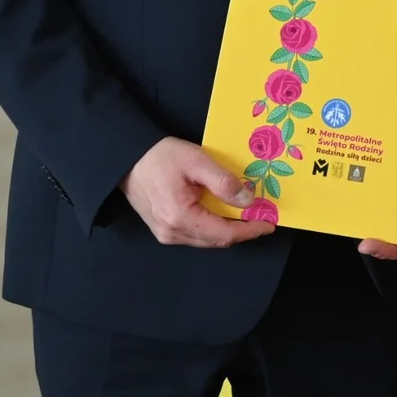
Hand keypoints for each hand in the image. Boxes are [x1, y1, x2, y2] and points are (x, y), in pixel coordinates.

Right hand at [120, 136, 274, 247]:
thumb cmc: (160, 157)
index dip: (249, 231)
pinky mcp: (162, 229)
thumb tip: (248, 200)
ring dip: (227, 229)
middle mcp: (171, 233)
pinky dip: (213, 226)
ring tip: (247, 215)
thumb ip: (224, 182)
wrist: (127, 158)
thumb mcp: (197, 162)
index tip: (269, 224)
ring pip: (205, 239)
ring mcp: (165, 233)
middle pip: (216, 240)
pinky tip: (224, 213)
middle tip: (262, 217)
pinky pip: (195, 234)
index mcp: (180, 218)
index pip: (223, 234)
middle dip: (241, 231)